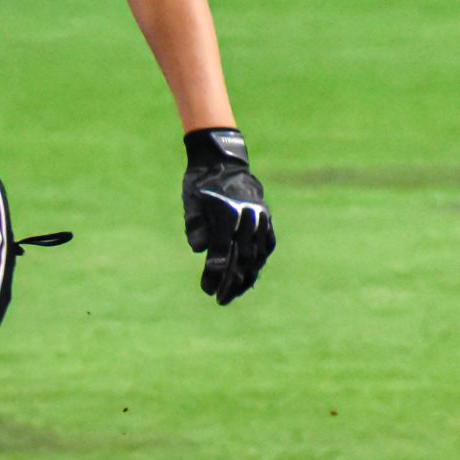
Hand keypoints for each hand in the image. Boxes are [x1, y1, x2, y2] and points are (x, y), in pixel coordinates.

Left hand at [180, 128, 273, 304]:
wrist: (224, 160)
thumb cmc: (201, 184)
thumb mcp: (191, 201)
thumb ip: (195, 225)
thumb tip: (199, 249)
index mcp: (226, 212)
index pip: (222, 251)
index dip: (214, 273)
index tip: (206, 290)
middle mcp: (246, 216)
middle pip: (242, 258)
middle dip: (230, 282)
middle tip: (219, 299)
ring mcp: (260, 217)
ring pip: (258, 255)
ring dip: (247, 277)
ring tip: (235, 294)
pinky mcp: (266, 217)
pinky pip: (268, 244)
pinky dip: (261, 261)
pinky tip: (252, 275)